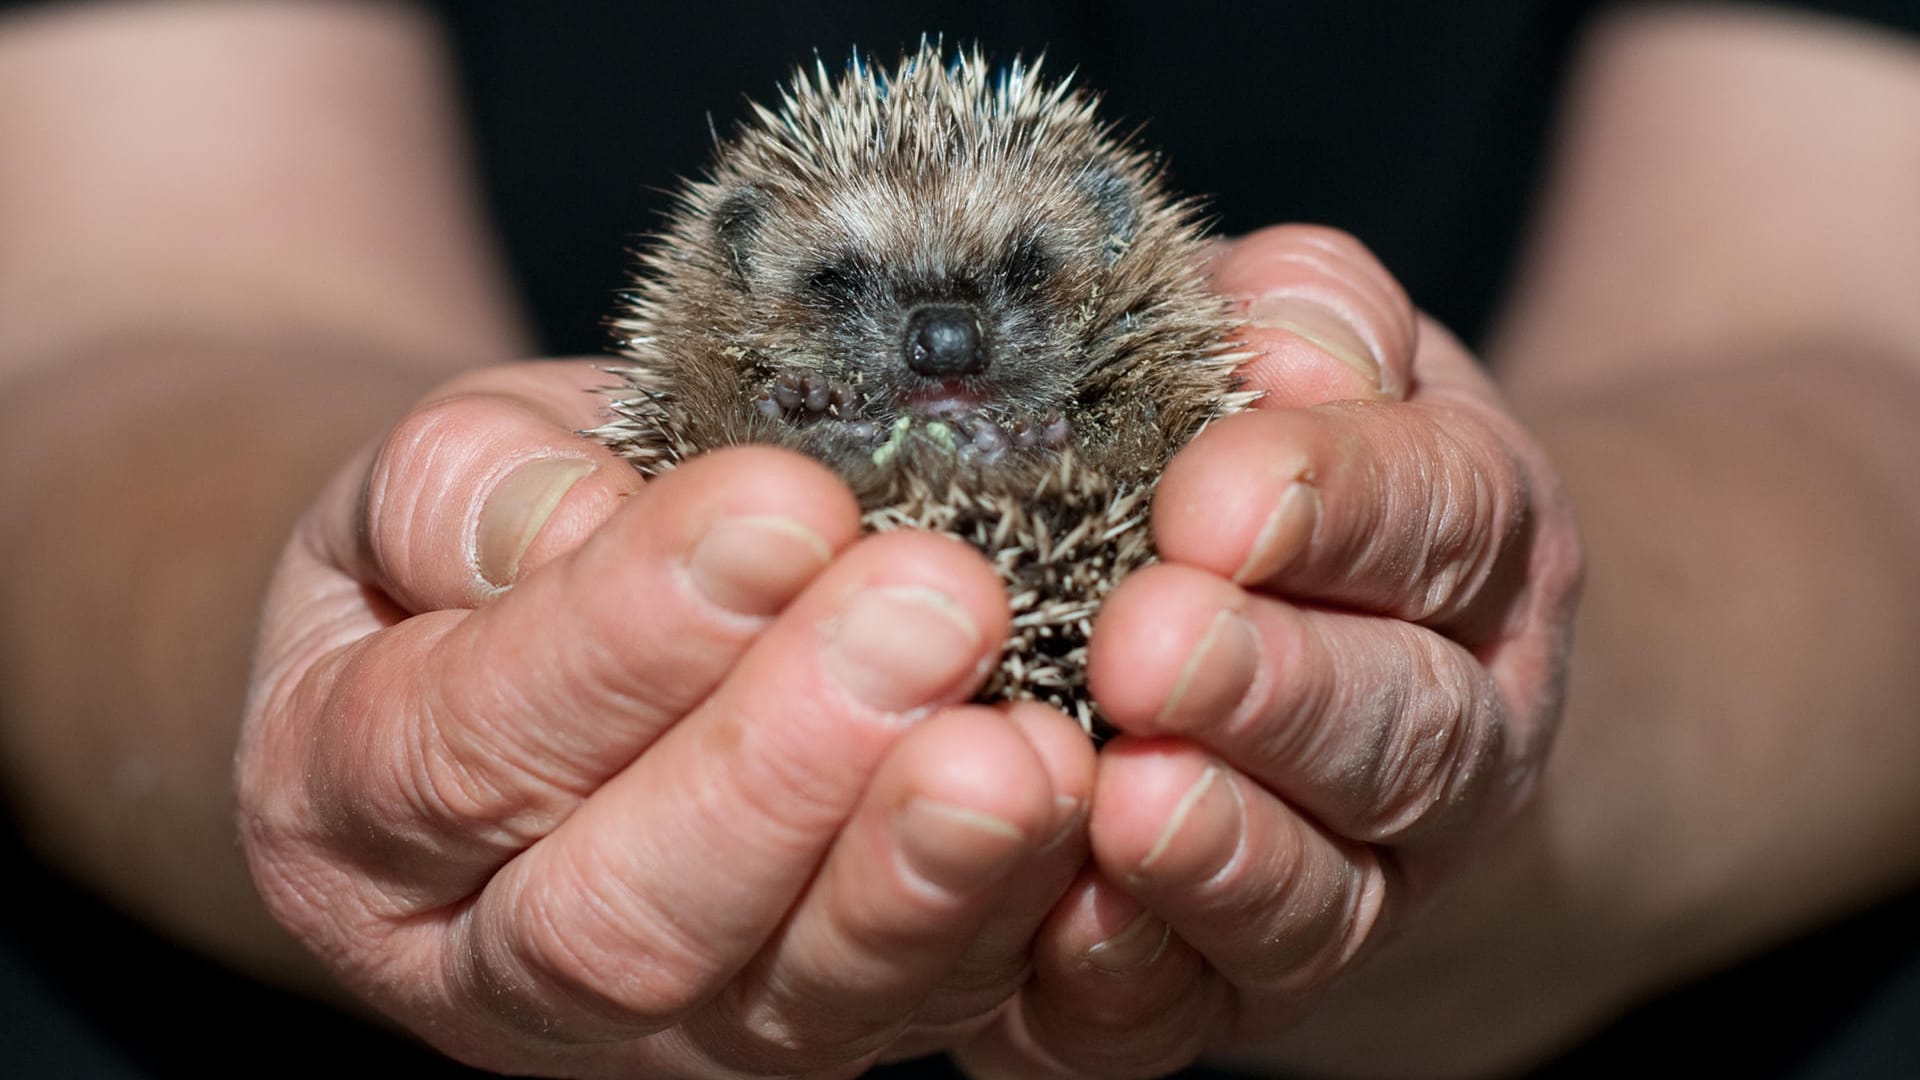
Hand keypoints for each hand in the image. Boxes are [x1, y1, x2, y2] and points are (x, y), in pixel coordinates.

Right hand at [235, 361, 1094, 1075]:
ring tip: (1024, 746)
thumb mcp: (438, 479)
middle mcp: (488, 961)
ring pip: (782, 1007)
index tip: (781, 511)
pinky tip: (1074, 803)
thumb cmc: (486, 545)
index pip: (469, 749)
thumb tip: (577, 527)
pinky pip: (914, 1013)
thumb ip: (470, 493)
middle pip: (623, 921)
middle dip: (789, 765)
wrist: (524, 642)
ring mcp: (656, 1025)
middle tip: (933, 606)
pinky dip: (1009, 920)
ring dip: (919, 877)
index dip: (627, 638)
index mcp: (351, 808)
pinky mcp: (800, 1026)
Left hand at [956, 226, 1584, 1076]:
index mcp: (1469, 552)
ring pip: (1320, 897)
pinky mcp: (1235, 985)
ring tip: (1124, 803)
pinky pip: (1193, 1012)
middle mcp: (1446, 734)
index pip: (1440, 517)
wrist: (1337, 670)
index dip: (1333, 506)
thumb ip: (1306, 317)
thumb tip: (1281, 338)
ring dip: (1223, 857)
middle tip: (1147, 651)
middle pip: (1402, 731)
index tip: (1213, 496)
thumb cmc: (1287, 483)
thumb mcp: (1316, 358)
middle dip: (1275, 692)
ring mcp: (1356, 878)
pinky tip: (1059, 933)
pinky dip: (1132, 983)